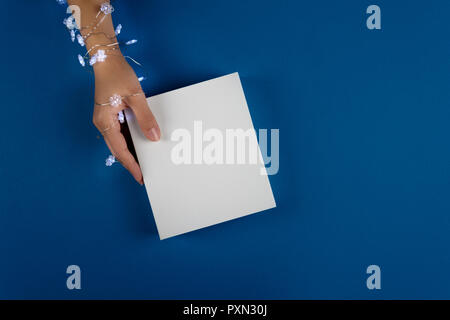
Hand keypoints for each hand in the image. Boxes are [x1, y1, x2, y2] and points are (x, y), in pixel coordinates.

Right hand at [92, 55, 159, 184]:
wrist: (106, 57)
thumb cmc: (117, 74)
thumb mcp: (135, 97)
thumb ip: (145, 118)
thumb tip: (154, 137)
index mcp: (105, 122)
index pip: (120, 150)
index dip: (131, 165)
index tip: (140, 176)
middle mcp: (103, 123)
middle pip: (118, 149)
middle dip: (131, 162)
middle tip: (144, 173)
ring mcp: (106, 119)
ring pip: (119, 142)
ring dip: (131, 152)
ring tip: (145, 161)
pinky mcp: (110, 114)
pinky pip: (121, 132)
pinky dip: (131, 140)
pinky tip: (141, 143)